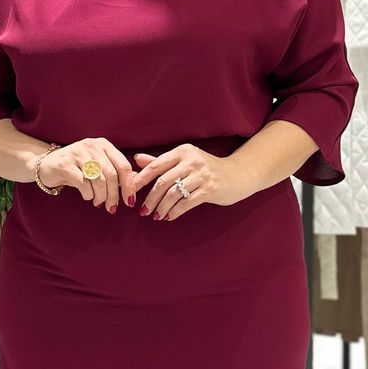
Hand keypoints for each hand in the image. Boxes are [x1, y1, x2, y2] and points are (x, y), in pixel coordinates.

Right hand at [43, 138, 138, 212]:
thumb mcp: (97, 165)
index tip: (130, 201)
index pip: (123, 165)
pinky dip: (88, 194)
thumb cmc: (76, 167)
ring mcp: (77, 154)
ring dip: (101, 196)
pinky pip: (83, 184)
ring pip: (99, 180)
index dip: (129, 185)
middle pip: (112, 174)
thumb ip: (114, 171)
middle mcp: (91, 146)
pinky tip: (87, 196)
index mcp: (103, 144)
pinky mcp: (65, 164)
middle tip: (112, 207)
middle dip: (114, 195)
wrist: (46, 165)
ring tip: (99, 202)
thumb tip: (134, 182)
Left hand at [130, 145, 246, 220]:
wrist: (238, 174)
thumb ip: (160, 161)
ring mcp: (202, 175)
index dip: (140, 180)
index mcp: (183, 151)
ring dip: (161, 207)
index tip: (130, 192)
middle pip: (163, 181)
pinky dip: (175, 212)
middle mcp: (192, 161)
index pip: (155, 166)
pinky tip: (169, 217)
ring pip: (173, 194)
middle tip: (142, 210)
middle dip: (150, 198)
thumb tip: (136, 159)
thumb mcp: (184, 160)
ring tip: (155, 215)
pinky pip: (186, 203)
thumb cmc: (207, 168)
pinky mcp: (210, 189)